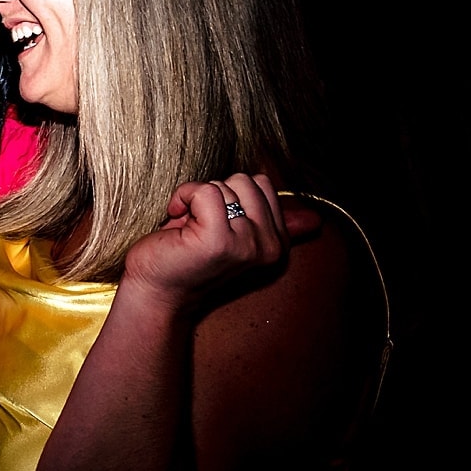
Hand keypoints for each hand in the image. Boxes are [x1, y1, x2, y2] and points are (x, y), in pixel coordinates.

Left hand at [118, 172, 311, 315]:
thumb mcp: (236, 235)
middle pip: (246, 180)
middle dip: (216, 194)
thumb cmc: (188, 257)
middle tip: (200, 225)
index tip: (215, 223)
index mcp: (278, 243)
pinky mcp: (219, 240)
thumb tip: (315, 219)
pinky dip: (182, 198)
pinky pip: (203, 191)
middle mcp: (269, 246)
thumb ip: (271, 222)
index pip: (263, 184)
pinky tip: (176, 223)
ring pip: (224, 185)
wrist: (156, 290)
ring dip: (197, 199)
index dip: (230, 194)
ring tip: (190, 228)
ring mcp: (246, 244)